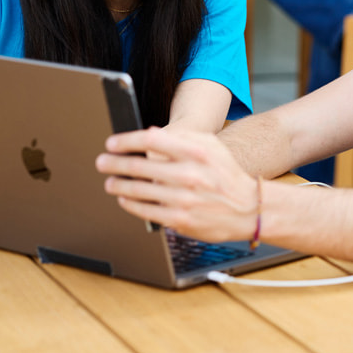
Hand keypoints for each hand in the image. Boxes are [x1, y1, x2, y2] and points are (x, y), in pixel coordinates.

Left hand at [95, 127, 258, 242]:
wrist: (250, 208)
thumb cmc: (227, 174)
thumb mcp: (212, 147)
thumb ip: (183, 137)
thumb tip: (151, 133)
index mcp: (197, 151)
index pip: (152, 140)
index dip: (127, 141)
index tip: (113, 143)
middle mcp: (190, 174)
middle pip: (140, 165)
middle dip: (115, 163)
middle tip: (102, 162)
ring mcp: (184, 199)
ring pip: (139, 190)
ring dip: (119, 184)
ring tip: (110, 181)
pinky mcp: (180, 219)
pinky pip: (147, 211)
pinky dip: (131, 203)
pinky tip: (125, 198)